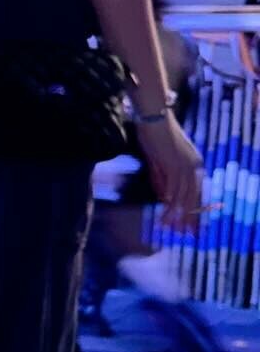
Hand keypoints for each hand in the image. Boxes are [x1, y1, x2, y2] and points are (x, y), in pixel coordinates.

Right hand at [135, 110, 203, 230]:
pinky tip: (165, 215)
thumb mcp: (159, 162)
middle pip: (195, 196)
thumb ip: (163, 180)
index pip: (197, 192)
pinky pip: (174, 189)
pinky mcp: (175, 165)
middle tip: (187, 234)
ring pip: (185, 196)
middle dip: (191, 216)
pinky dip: (170, 204)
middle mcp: (195, 166)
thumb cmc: (155, 135)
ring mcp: (186, 165)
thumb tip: (164, 199)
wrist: (154, 117)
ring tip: (170, 228)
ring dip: (178, 214)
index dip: (194, 209)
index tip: (192, 225)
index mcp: (194, 164)